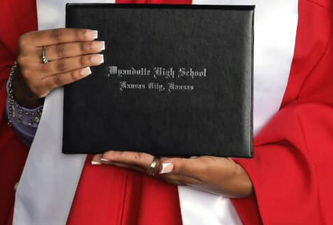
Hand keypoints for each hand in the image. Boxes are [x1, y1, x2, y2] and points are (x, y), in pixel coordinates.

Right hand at [14, 28, 104, 107]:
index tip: (92, 34)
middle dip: (84, 47)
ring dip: (83, 60)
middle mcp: (27, 56)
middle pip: (62, 50)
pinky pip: (61, 79)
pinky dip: (75, 74)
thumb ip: (56, 40)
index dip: (77, 34)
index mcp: (28, 40)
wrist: (22, 84)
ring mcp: (32, 72)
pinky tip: (86, 70)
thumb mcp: (39, 45)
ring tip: (97, 58)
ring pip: (63, 64)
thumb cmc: (35, 59)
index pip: (57, 35)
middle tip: (99, 46)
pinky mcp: (38, 86)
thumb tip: (85, 38)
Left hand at [90, 151, 252, 198]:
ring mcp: (172, 169)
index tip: (104, 154)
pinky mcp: (179, 165)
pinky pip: (154, 160)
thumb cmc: (221, 171)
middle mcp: (168, 170)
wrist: (237, 179)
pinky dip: (140, 157)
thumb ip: (181, 165)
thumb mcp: (203, 165)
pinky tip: (136, 154)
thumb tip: (160, 165)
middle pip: (136, 164)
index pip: (141, 161)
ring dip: (124, 159)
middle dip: (116, 159)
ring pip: (142, 163)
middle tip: (95, 156)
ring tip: (108, 155)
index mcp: (170, 169)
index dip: (122, 156)